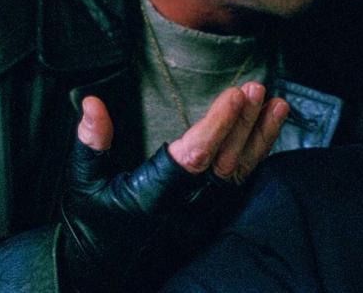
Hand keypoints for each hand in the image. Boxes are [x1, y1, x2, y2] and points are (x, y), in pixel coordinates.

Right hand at [60, 84, 288, 291]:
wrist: (104, 276)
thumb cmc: (92, 228)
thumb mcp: (85, 184)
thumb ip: (92, 143)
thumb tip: (91, 103)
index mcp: (154, 197)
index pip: (194, 156)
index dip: (218, 124)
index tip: (234, 95)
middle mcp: (186, 209)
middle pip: (226, 162)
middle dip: (244, 123)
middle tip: (256, 89)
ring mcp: (203, 218)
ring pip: (242, 176)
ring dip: (261, 139)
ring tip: (277, 106)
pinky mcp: (212, 222)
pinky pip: (242, 188)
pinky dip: (258, 159)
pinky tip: (267, 135)